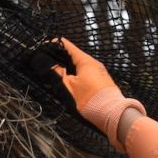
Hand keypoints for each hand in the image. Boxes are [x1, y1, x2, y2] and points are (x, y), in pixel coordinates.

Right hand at [30, 38, 145, 151]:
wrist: (111, 113)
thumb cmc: (90, 100)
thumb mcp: (69, 87)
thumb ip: (58, 74)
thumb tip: (51, 65)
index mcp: (85, 61)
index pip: (68, 46)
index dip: (56, 45)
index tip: (46, 45)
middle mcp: (94, 64)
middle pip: (75, 55)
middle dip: (62, 57)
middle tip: (49, 60)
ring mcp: (99, 72)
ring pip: (80, 65)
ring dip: (69, 66)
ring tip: (58, 71)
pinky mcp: (101, 81)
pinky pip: (86, 73)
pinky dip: (77, 73)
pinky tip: (71, 81)